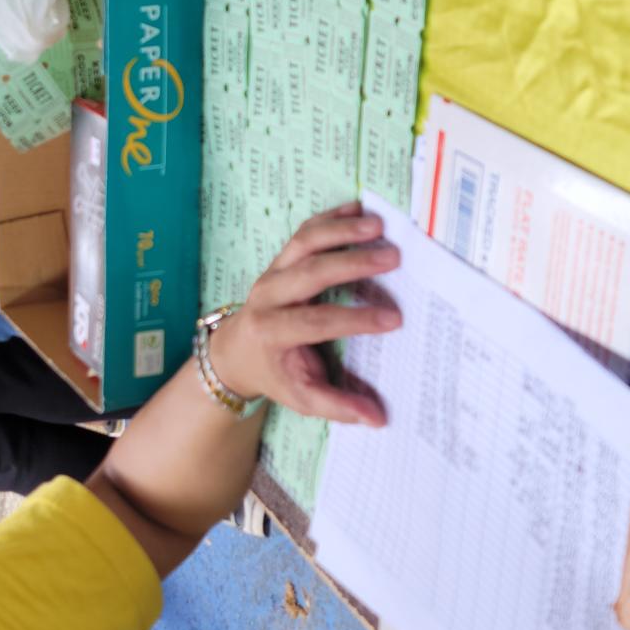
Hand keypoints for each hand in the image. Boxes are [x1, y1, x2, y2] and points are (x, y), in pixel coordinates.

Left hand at [202, 203, 399, 423]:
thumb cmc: (274, 374)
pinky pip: (304, 233)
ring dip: (340, 231)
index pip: (316, 322)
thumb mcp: (302, 396)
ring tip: (378, 226)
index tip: (393, 318)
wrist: (236, 351)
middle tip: (392, 257)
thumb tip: (379, 419)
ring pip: (304, 243)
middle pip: (309, 273)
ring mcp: (272, 272)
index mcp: (271, 332)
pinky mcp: (280, 259)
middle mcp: (268, 296)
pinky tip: (360, 209)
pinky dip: (331, 218)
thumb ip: (338, 406)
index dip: (354, 319)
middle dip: (351, 263)